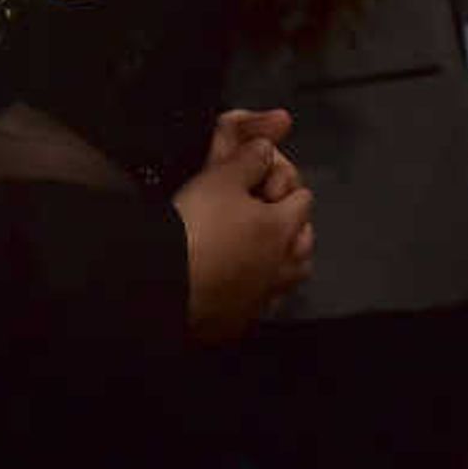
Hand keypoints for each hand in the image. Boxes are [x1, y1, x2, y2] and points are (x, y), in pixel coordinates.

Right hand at [174, 107, 313, 342]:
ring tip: (260, 253)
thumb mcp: (219, 178)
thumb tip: (267, 147)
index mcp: (282, 227)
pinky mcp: (240, 321)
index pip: (303, 197)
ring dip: (282, 262)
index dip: (284, 183)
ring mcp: (263, 297)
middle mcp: (282, 265)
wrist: (162, 281)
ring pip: (289, 277)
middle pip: (305, 242)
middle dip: (292, 226)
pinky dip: (257, 291)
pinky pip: (260, 303)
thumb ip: (249, 159)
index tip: (262, 178)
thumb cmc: (197, 224)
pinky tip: (238, 286)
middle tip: (265, 215)